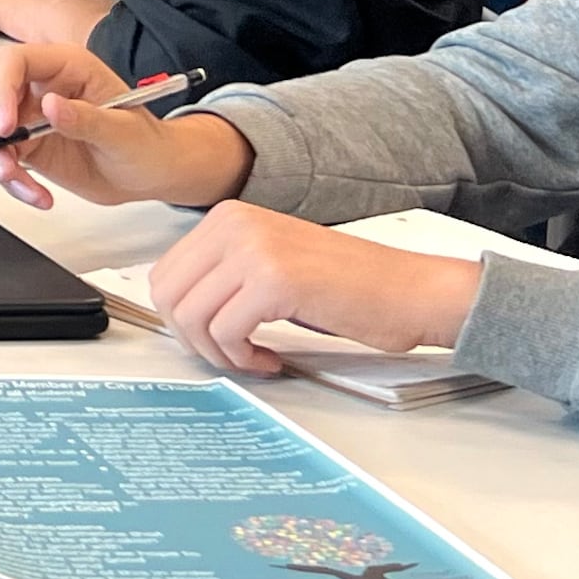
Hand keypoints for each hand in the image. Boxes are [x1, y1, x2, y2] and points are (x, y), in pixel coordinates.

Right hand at [0, 43, 253, 210]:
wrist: (151, 174)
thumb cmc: (147, 144)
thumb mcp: (123, 132)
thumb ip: (87, 119)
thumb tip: (50, 106)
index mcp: (66, 67)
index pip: (14, 61)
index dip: (0, 88)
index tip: (5, 125)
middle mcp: (41, 87)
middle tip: (4, 160)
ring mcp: (29, 116)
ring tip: (21, 182)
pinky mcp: (25, 144)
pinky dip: (10, 180)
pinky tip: (36, 193)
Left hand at [149, 204, 484, 374]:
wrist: (414, 291)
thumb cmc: (353, 286)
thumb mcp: (271, 263)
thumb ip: (224, 274)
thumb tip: (179, 308)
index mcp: (229, 217)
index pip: (164, 274)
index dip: (180, 320)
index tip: (211, 338)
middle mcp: (235, 224)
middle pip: (168, 295)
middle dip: (191, 339)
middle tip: (227, 356)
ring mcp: (253, 249)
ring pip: (191, 316)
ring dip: (218, 353)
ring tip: (251, 360)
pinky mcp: (274, 281)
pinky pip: (225, 332)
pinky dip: (241, 358)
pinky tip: (270, 361)